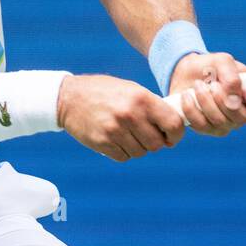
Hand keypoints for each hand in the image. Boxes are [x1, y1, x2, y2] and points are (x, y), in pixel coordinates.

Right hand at [56, 74, 185, 161]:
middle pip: (157, 144)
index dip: (176, 134)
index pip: (173, 124)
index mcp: (142, 98)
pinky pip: (124, 157)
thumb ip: (152, 106)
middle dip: (155, 142)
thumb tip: (173, 126)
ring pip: (141, 152)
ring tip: (127, 134)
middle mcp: (130, 115)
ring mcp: (115, 130)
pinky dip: (123, 152)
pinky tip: (115, 139)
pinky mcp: (103, 143)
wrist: (69, 97)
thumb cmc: (104, 92)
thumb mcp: (131, 89)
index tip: (171, 137)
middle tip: (145, 135)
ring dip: (137, 147)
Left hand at [168, 51, 245, 136]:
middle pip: (242, 118)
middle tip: (212, 83)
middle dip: (223, 99)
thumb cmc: (210, 67)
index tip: (245, 92)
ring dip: (206, 101)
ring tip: (198, 85)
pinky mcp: (208, 129)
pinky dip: (192, 109)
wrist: (187, 73)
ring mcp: (227, 124)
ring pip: (220, 122)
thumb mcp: (222, 61)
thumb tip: (234, 94)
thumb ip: (231, 74)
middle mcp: (244, 113)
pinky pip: (202, 126)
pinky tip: (187, 96)